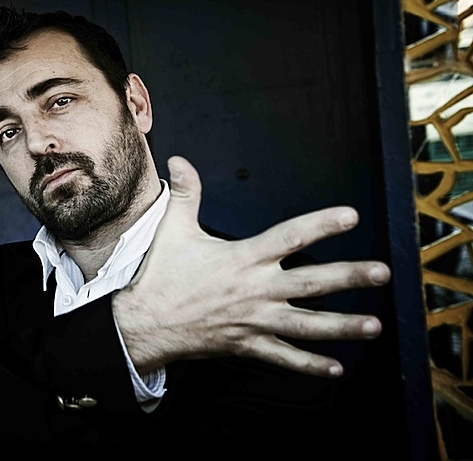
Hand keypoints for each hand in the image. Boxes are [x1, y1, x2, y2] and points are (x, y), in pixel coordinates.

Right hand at [113, 156, 388, 376]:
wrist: (144, 323)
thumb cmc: (160, 275)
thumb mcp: (173, 230)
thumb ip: (185, 194)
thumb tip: (179, 160)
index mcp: (243, 257)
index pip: (290, 236)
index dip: (322, 224)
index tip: (352, 216)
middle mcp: (256, 289)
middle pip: (312, 282)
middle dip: (349, 277)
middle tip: (383, 272)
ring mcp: (255, 320)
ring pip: (307, 324)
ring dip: (343, 326)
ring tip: (375, 325)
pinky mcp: (247, 344)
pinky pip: (283, 357)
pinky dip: (309, 364)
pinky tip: (335, 368)